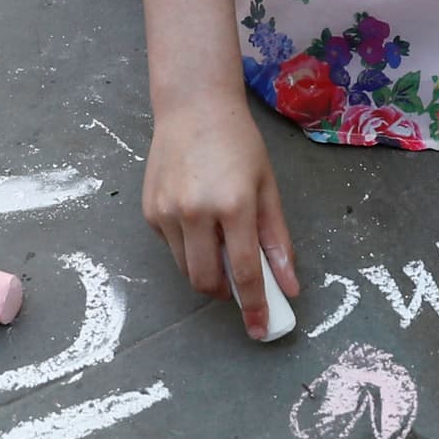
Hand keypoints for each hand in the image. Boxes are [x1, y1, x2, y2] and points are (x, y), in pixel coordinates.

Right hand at [145, 95, 301, 336]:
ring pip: (185, 268)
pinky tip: (196, 215)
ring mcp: (167, 213)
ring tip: (218, 239)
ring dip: (205, 269)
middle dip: (224, 292)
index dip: (254, 306)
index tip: (260, 330)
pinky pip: (171, 246)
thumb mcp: (267, 188)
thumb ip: (277, 241)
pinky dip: (187, 245)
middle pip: (206, 281)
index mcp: (233, 206)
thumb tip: (288, 287)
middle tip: (238, 283)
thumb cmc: (238, 145)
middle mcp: (195, 212)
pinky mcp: (150, 211)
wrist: (193, 108)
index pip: (245, 272)